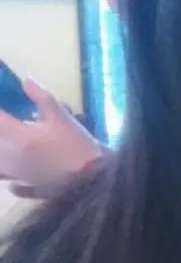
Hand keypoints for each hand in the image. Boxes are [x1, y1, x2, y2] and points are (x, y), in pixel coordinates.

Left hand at [0, 78, 103, 198]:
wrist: (89, 177)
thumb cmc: (77, 145)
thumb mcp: (62, 117)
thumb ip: (42, 98)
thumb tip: (27, 80)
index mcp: (18, 136)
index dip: (1, 111)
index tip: (4, 100)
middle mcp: (8, 155)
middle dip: (2, 124)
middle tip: (9, 120)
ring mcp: (11, 171)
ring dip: (3, 141)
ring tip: (10, 135)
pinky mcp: (18, 182)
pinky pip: (3, 172)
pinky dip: (4, 165)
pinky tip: (11, 158)